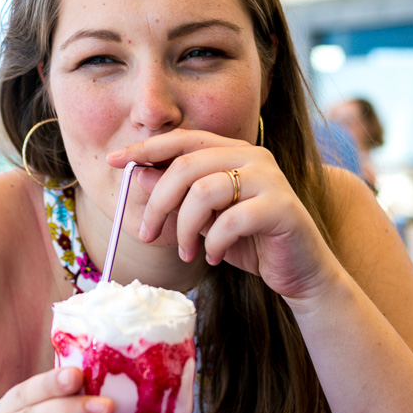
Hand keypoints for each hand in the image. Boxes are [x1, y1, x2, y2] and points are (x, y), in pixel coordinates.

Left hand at [108, 129, 344, 302]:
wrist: (300, 273)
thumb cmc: (249, 242)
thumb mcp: (204, 219)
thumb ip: (178, 196)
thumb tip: (139, 175)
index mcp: (233, 151)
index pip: (182, 139)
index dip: (146, 148)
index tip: (113, 161)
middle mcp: (253, 156)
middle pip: (186, 165)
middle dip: (158, 202)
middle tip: (147, 233)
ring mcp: (270, 179)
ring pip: (205, 191)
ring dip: (184, 228)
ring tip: (185, 252)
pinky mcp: (281, 207)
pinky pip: (231, 220)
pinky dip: (214, 243)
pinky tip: (215, 258)